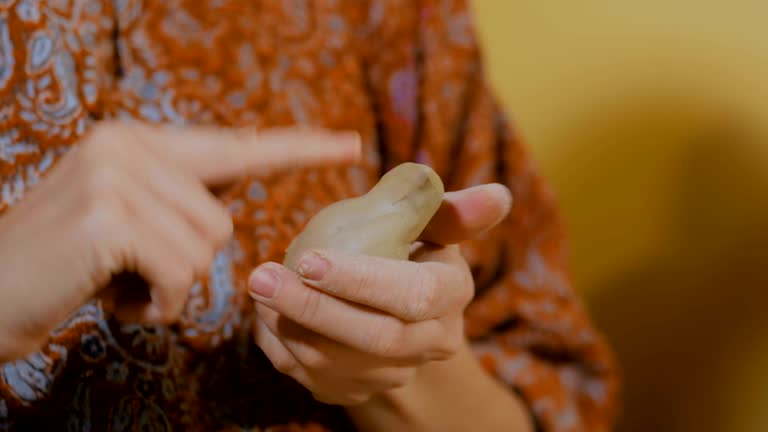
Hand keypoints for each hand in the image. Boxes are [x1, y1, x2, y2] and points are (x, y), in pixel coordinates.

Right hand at [0, 121, 359, 360]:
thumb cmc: (67, 267)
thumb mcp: (126, 221)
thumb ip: (178, 199)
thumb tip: (226, 197)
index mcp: (141, 143)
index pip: (236, 146)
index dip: (298, 149)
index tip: (350, 144)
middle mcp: (130, 146)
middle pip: (221, 220)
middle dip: (184, 263)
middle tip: (127, 271)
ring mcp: (117, 176)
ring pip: (205, 250)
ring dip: (166, 285)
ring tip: (115, 280)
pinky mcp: (109, 217)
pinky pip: (179, 274)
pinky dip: (154, 303)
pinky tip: (112, 298)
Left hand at [249, 184, 511, 404]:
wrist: (389, 298)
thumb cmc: (406, 244)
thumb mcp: (426, 220)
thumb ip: (448, 207)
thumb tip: (499, 195)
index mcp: (450, 294)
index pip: (413, 295)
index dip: (361, 281)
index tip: (308, 258)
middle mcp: (430, 343)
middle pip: (375, 338)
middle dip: (313, 308)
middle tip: (261, 278)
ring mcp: (392, 373)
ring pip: (335, 363)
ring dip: (288, 325)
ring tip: (259, 288)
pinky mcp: (356, 389)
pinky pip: (310, 377)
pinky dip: (281, 345)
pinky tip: (267, 313)